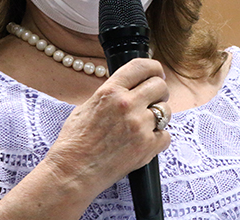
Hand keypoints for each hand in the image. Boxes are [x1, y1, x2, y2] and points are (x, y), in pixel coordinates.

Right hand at [43, 58, 170, 193]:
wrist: (73, 172)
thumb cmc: (75, 142)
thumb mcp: (87, 106)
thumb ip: (110, 94)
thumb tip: (128, 88)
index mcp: (110, 91)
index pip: (141, 66)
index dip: (153, 67)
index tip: (157, 72)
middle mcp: (127, 104)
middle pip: (160, 86)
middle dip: (159, 92)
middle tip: (153, 100)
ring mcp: (139, 126)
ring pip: (166, 110)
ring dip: (159, 116)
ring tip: (144, 125)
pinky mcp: (148, 146)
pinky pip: (166, 135)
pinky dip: (158, 139)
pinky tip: (143, 142)